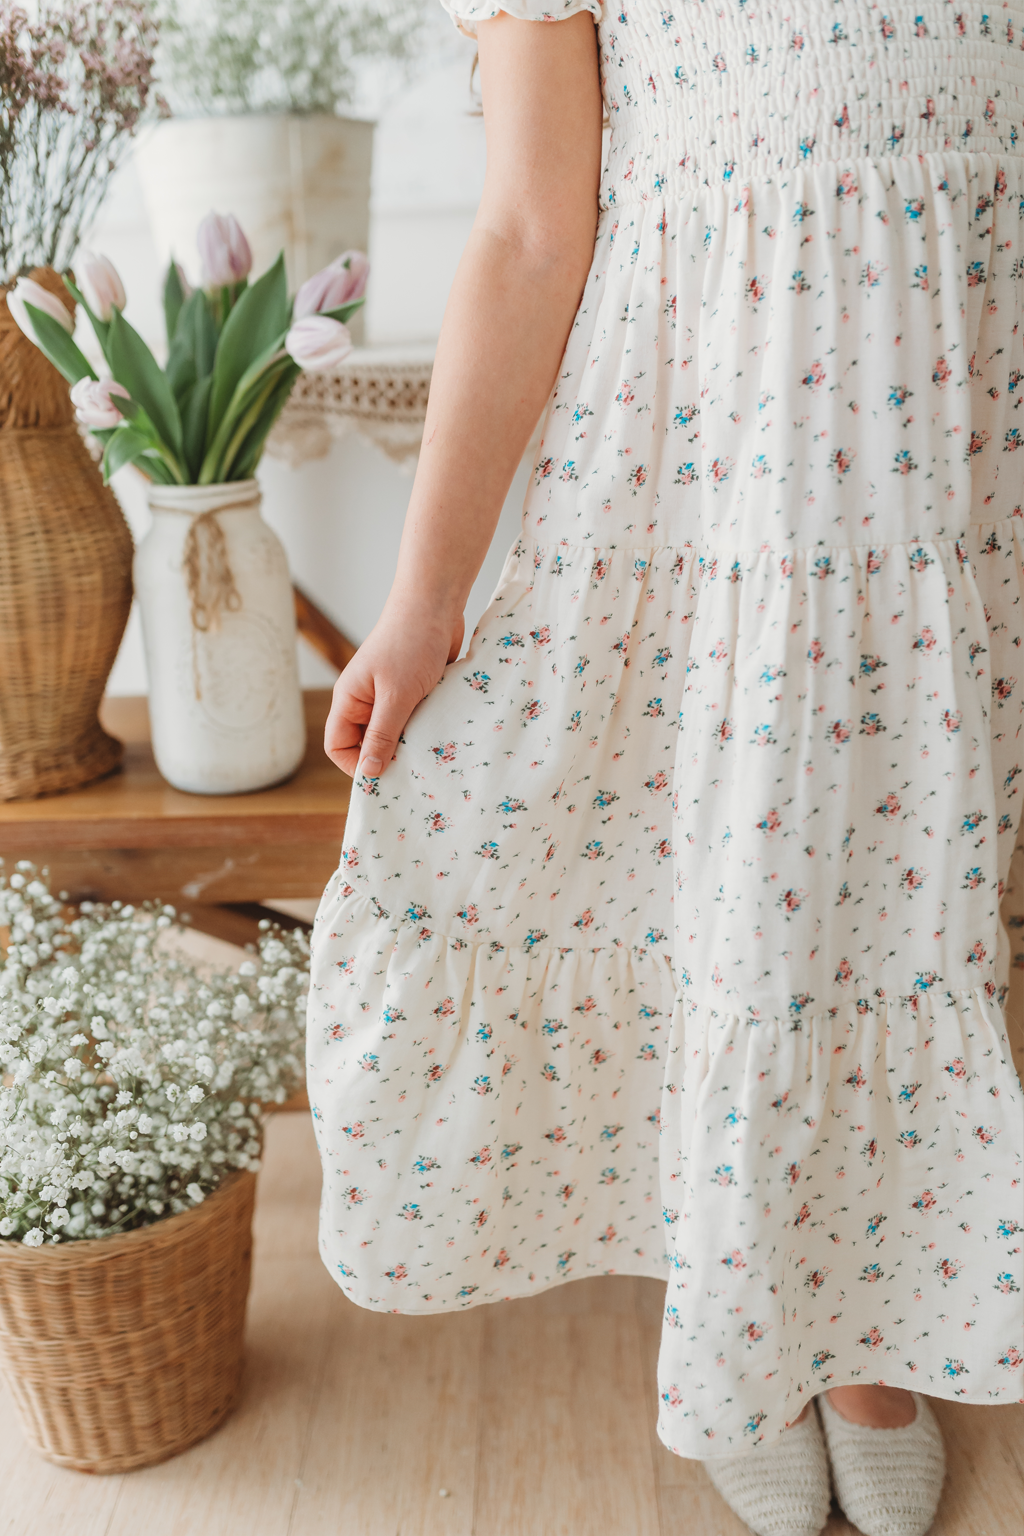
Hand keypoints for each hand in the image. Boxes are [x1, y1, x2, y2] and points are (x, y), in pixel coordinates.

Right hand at [324, 599, 464, 779]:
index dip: (356, 765)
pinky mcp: (413, 690)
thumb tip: (370, 773)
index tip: (385, 776)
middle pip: (366, 743)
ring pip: (393, 733)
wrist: (436, 603)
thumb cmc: (410, 643)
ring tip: (430, 751)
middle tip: (413, 770)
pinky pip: (413, 720)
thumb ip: (382, 735)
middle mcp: (365, 700)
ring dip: (409, 743)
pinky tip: (441, 732)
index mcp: (349, 700)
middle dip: (387, 757)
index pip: (338, 745)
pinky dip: (425, 728)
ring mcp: (389, 695)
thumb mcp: (396, 696)